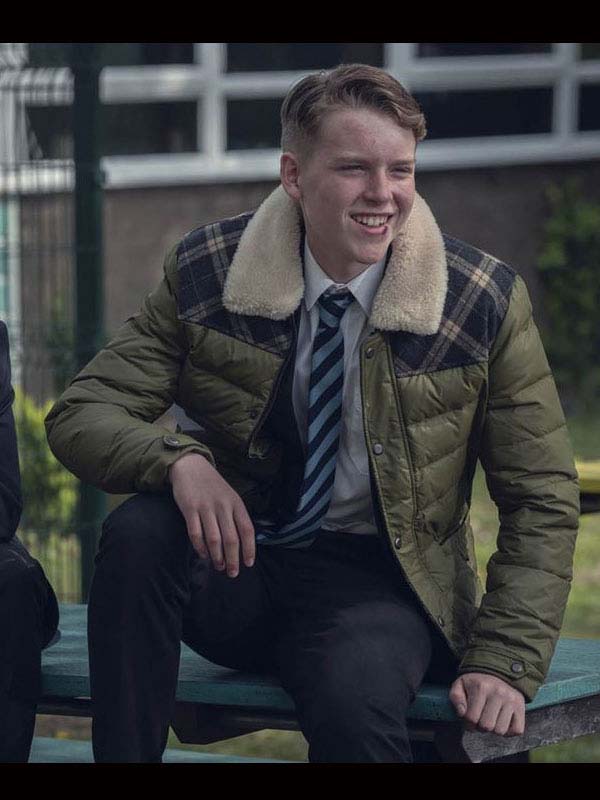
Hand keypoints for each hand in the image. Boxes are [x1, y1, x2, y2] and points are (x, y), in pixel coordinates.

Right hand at [169, 453, 254, 578]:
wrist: (190, 466)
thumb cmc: (212, 485)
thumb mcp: (230, 496)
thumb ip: (235, 516)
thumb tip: (242, 542)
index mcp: (236, 503)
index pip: (247, 529)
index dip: (249, 548)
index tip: (248, 564)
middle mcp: (223, 506)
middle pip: (231, 538)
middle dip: (233, 559)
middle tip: (232, 573)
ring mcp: (206, 507)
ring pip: (214, 539)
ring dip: (217, 557)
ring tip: (219, 567)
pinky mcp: (189, 509)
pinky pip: (196, 533)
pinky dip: (200, 547)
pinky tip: (203, 555)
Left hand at [449, 672, 525, 736]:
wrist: (498, 670)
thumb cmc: (476, 682)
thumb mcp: (460, 684)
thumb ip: (456, 697)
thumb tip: (462, 713)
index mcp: (481, 687)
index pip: (471, 718)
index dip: (467, 723)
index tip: (469, 719)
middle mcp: (498, 693)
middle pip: (487, 726)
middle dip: (480, 727)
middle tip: (479, 719)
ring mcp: (511, 700)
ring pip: (501, 730)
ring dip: (493, 729)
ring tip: (490, 719)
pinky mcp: (521, 706)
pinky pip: (517, 730)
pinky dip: (509, 731)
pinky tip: (501, 722)